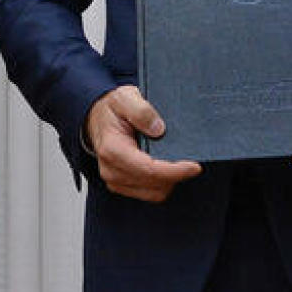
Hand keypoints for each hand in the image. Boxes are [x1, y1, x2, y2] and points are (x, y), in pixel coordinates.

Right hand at [85, 85, 200, 201]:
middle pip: (154, 185)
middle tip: (189, 160)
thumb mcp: (125, 98)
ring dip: (169, 180)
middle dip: (175, 175)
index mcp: (112, 149)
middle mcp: (111, 170)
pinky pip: (149, 192)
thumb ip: (141, 111)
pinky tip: (165, 166)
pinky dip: (162, 182)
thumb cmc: (112, 108)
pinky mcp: (122, 185)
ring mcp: (115, 180)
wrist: (97, 117)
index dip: (175, 171)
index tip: (194, 166)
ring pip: (154, 193)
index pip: (149, 170)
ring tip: (176, 161)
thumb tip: (159, 129)